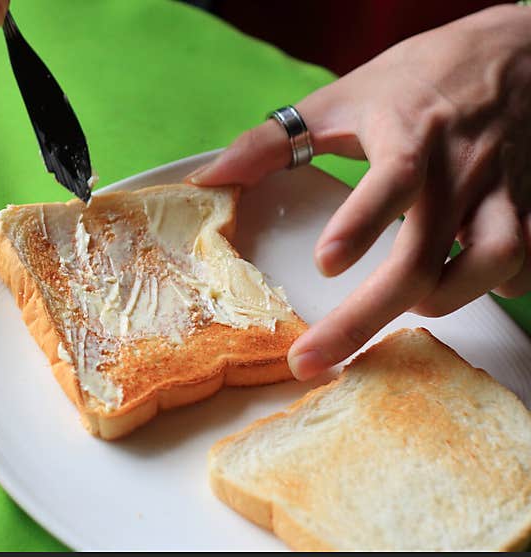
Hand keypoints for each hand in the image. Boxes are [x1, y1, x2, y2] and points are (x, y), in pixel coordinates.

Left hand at [190, 5, 530, 379]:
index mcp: (407, 135)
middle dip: (366, 315)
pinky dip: (503, 282)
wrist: (517, 50)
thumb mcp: (338, 98)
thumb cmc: (416, 78)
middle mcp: (457, 166)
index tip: (325, 265)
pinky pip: (525, 254)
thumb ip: (270, 141)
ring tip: (409, 311)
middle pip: (423, 254)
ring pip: (490, 259)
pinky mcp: (529, 203)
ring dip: (447, 298)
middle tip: (317, 356)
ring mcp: (500, 188)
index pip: (393, 179)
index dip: (362, 223)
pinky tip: (470, 288)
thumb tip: (207, 180)